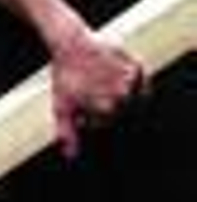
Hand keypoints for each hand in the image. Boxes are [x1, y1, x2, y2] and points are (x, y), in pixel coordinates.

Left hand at [51, 32, 146, 157]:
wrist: (71, 44)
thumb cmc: (65, 77)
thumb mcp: (61, 107)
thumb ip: (68, 134)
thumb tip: (71, 157)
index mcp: (107, 107)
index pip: (104, 123)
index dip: (88, 115)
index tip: (78, 102)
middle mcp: (123, 95)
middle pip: (119, 112)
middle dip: (102, 105)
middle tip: (87, 90)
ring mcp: (131, 80)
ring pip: (131, 98)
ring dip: (117, 93)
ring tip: (99, 82)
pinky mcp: (137, 66)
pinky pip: (141, 82)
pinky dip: (131, 81)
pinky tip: (113, 74)